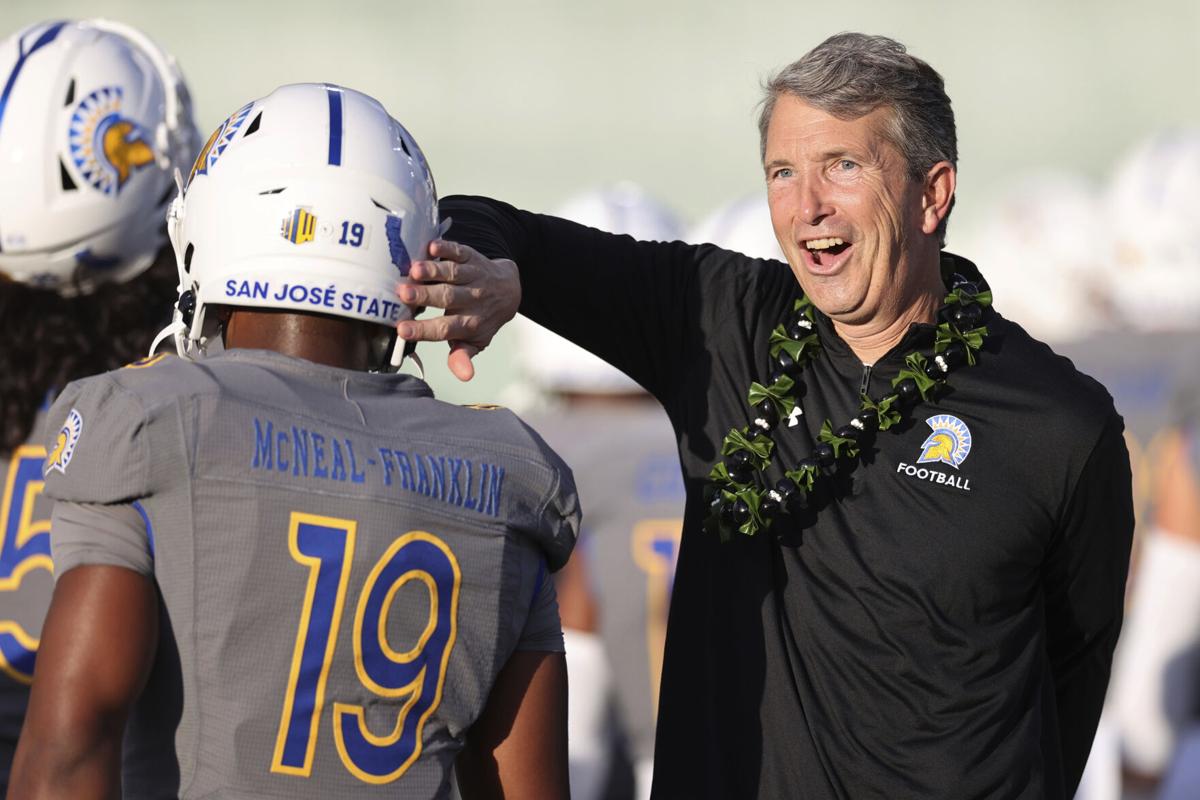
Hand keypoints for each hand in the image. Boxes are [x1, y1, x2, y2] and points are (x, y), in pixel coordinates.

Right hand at [396, 240, 520, 380]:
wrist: (509, 289)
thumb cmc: (482, 318)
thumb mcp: (475, 341)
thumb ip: (463, 356)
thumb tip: (463, 375)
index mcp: (470, 323)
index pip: (445, 328)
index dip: (424, 330)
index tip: (402, 330)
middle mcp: (472, 299)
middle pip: (448, 298)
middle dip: (426, 295)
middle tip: (402, 293)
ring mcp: (473, 276)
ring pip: (454, 273)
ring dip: (434, 270)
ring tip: (414, 270)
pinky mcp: (472, 257)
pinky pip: (460, 251)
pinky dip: (447, 248)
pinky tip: (432, 246)